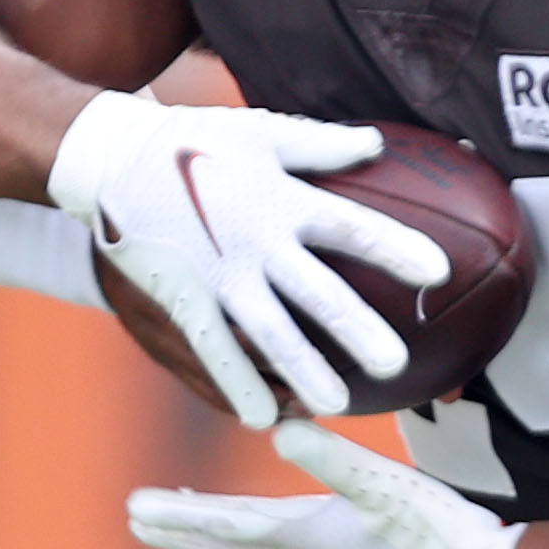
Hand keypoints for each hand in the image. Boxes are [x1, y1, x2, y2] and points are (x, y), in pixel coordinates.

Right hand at [48, 94, 447, 426]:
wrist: (110, 159)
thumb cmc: (193, 140)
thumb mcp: (260, 131)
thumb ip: (321, 144)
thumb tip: (377, 143)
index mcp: (281, 199)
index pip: (350, 226)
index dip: (394, 248)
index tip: (438, 272)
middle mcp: (255, 243)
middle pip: (315, 291)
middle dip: (356, 328)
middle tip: (396, 364)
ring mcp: (218, 276)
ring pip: (268, 331)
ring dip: (303, 368)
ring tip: (337, 403)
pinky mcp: (185, 298)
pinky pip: (215, 349)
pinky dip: (238, 383)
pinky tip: (263, 417)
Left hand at [125, 420, 522, 548]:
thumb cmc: (438, 532)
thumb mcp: (386, 484)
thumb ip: (334, 458)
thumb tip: (282, 430)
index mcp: (307, 536)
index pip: (228, 525)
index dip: (181, 514)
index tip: (137, 510)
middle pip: (228, 543)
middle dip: (182, 529)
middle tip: (136, 520)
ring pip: (253, 546)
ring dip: (213, 532)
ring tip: (184, 516)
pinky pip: (282, 543)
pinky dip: (254, 532)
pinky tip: (264, 524)